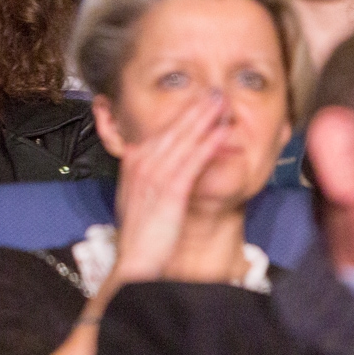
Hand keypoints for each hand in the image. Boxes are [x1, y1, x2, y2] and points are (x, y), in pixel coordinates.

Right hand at [109, 92, 230, 284]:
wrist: (135, 262)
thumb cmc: (142, 236)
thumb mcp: (140, 197)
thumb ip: (152, 176)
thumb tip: (169, 164)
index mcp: (133, 163)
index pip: (160, 131)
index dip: (182, 114)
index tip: (199, 100)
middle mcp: (140, 164)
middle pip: (172, 129)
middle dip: (195, 109)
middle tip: (214, 92)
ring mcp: (153, 176)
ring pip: (182, 140)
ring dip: (203, 119)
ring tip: (221, 103)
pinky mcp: (168, 190)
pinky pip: (191, 162)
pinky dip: (207, 146)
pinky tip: (220, 134)